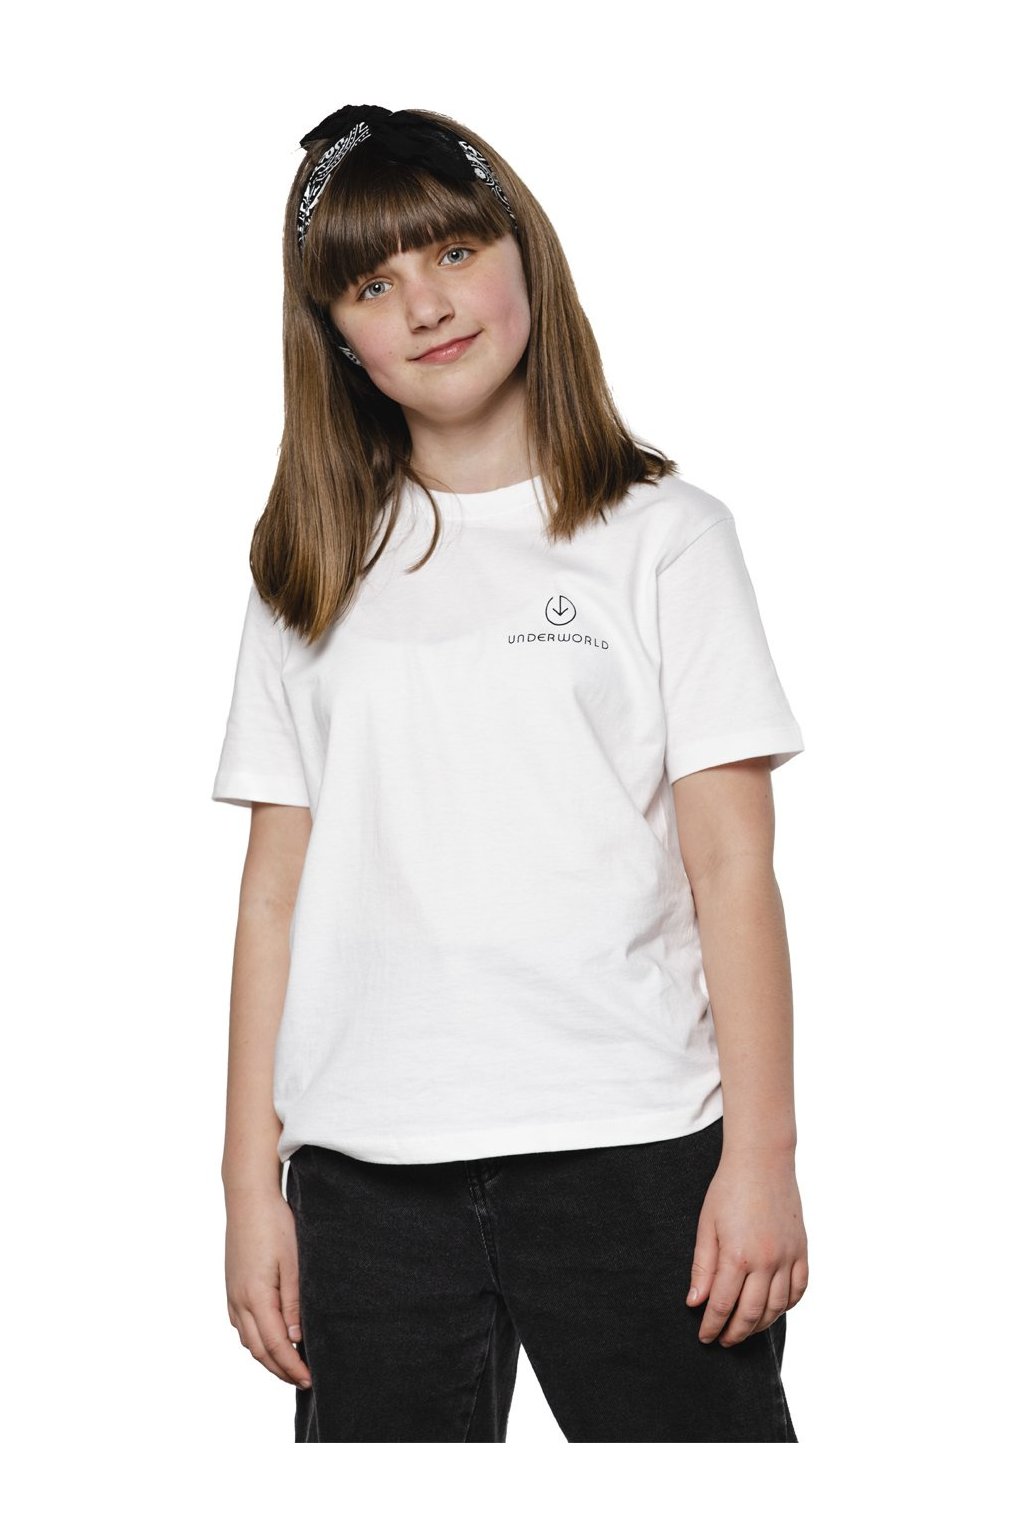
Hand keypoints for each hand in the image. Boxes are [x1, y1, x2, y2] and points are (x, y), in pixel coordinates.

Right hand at [225, 1188, 311, 1389]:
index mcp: (255, 1297)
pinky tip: (271, 1339)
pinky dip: (257, 1341)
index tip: (309, 1379)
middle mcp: (239, 1301)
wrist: (248, 1199)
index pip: (274, 1345)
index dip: (292, 1366)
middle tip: (303, 1380)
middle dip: (280, 1369)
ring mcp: (232, 1296)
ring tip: (291, 1365)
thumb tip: (296, 1340)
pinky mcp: (232, 1288)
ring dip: (268, 1357)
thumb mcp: (293, 1262)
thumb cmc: (275, 1225)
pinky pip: (242, 1326)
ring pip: (248, 1341)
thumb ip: (293, 1303)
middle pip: (258, 1350)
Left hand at [686, 1147, 808, 1346]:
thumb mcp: (706, 1226)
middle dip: (734, 1333)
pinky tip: (773, 1310)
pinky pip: (799, 1290)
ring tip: (744, 1329)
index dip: (712, 1326)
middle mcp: (766, 1261)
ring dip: (760, 1325)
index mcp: (737, 1255)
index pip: (722, 1305)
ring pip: (777, 1308)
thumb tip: (695, 1303)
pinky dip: (786, 1306)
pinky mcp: (802, 1250)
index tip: (704, 1337)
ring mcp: (788, 1257)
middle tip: (723, 1341)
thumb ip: (702, 1267)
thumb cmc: (728, 1189)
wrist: (762, 1161)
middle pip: (751, 1314)